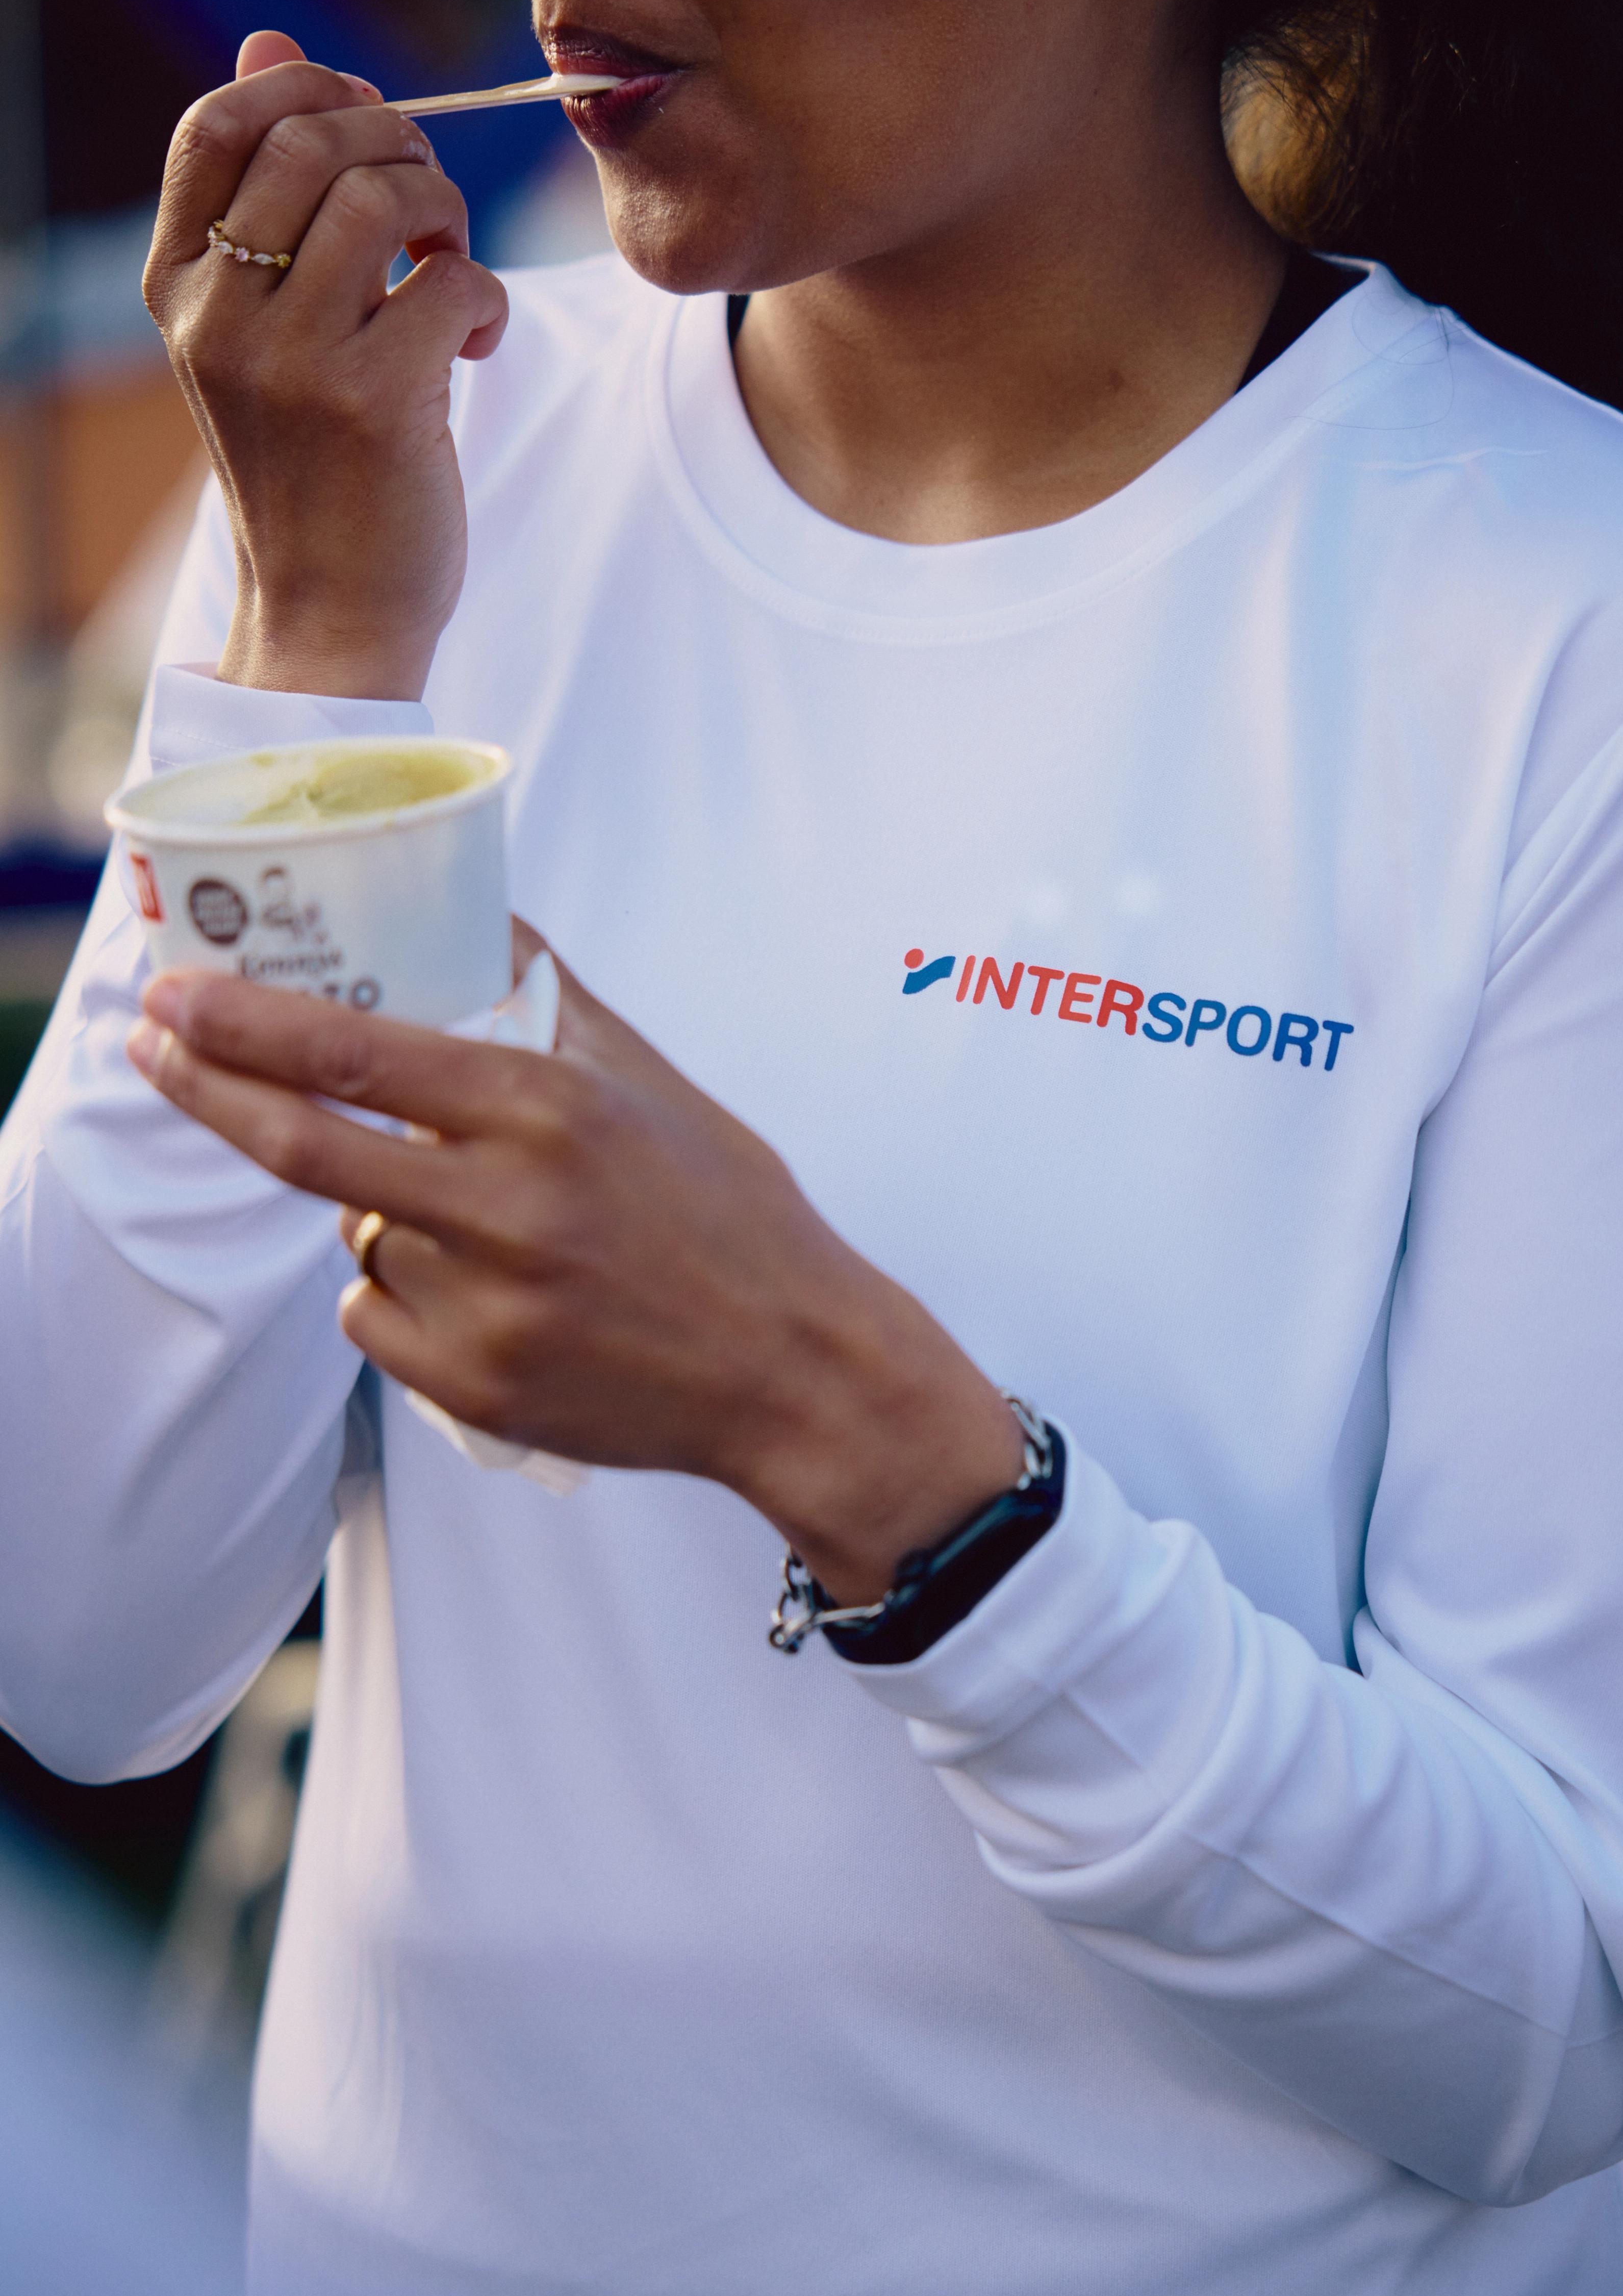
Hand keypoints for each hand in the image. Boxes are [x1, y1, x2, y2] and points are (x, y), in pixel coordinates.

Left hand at [125, 929, 1023, 1603]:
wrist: (794, 1367)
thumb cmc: (729, 1212)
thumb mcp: (651, 1081)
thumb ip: (551, 1000)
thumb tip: (476, 910)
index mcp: (550, 1112)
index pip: (361, 1056)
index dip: (248, 1023)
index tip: (175, 995)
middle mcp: (513, 1206)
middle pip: (307, 1148)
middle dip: (212, 1091)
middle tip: (155, 1048)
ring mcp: (492, 1304)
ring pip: (356, 1239)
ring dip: (377, 1217)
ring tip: (481, 1227)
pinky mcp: (481, 1385)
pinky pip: (372, 1321)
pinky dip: (398, 1299)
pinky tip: (478, 1294)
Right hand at [143, 30, 509, 701]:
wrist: (328, 606)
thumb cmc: (312, 459)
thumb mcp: (265, 322)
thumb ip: (266, 190)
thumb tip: (274, 44)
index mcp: (179, 287)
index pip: (215, 126)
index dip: (306, 91)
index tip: (367, 124)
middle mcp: (219, 315)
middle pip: (312, 145)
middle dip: (397, 150)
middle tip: (430, 209)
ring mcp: (291, 358)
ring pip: (384, 199)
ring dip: (445, 213)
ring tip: (448, 267)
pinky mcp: (373, 401)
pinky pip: (453, 281)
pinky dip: (483, 298)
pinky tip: (473, 342)